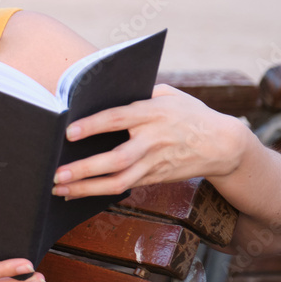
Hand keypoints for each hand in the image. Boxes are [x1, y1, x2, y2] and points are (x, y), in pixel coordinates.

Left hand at [51, 84, 248, 198]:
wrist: (223, 144)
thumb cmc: (189, 113)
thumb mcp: (169, 95)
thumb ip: (140, 92)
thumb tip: (106, 89)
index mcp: (152, 113)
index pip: (118, 118)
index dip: (93, 125)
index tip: (69, 132)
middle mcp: (152, 140)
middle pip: (116, 159)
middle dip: (84, 168)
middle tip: (57, 173)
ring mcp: (153, 163)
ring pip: (118, 181)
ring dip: (86, 188)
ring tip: (59, 188)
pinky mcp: (154, 177)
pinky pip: (124, 187)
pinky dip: (98, 192)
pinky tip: (76, 192)